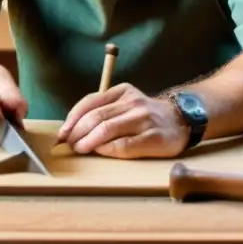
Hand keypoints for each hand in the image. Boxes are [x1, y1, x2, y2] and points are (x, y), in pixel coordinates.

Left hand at [56, 83, 188, 158]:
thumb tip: (71, 129)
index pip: (90, 103)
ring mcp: (144, 119)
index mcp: (122, 91)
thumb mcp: (125, 102)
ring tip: (79, 149)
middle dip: (76, 133)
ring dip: (87, 142)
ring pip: (107, 130)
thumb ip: (102, 110)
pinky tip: (99, 152)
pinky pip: (124, 145)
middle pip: (96, 117)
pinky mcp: (153, 138)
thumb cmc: (145, 115)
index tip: (61, 134)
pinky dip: (107, 150)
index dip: (72, 119)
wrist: (181, 120)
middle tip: (67, 145)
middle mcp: (133, 102)